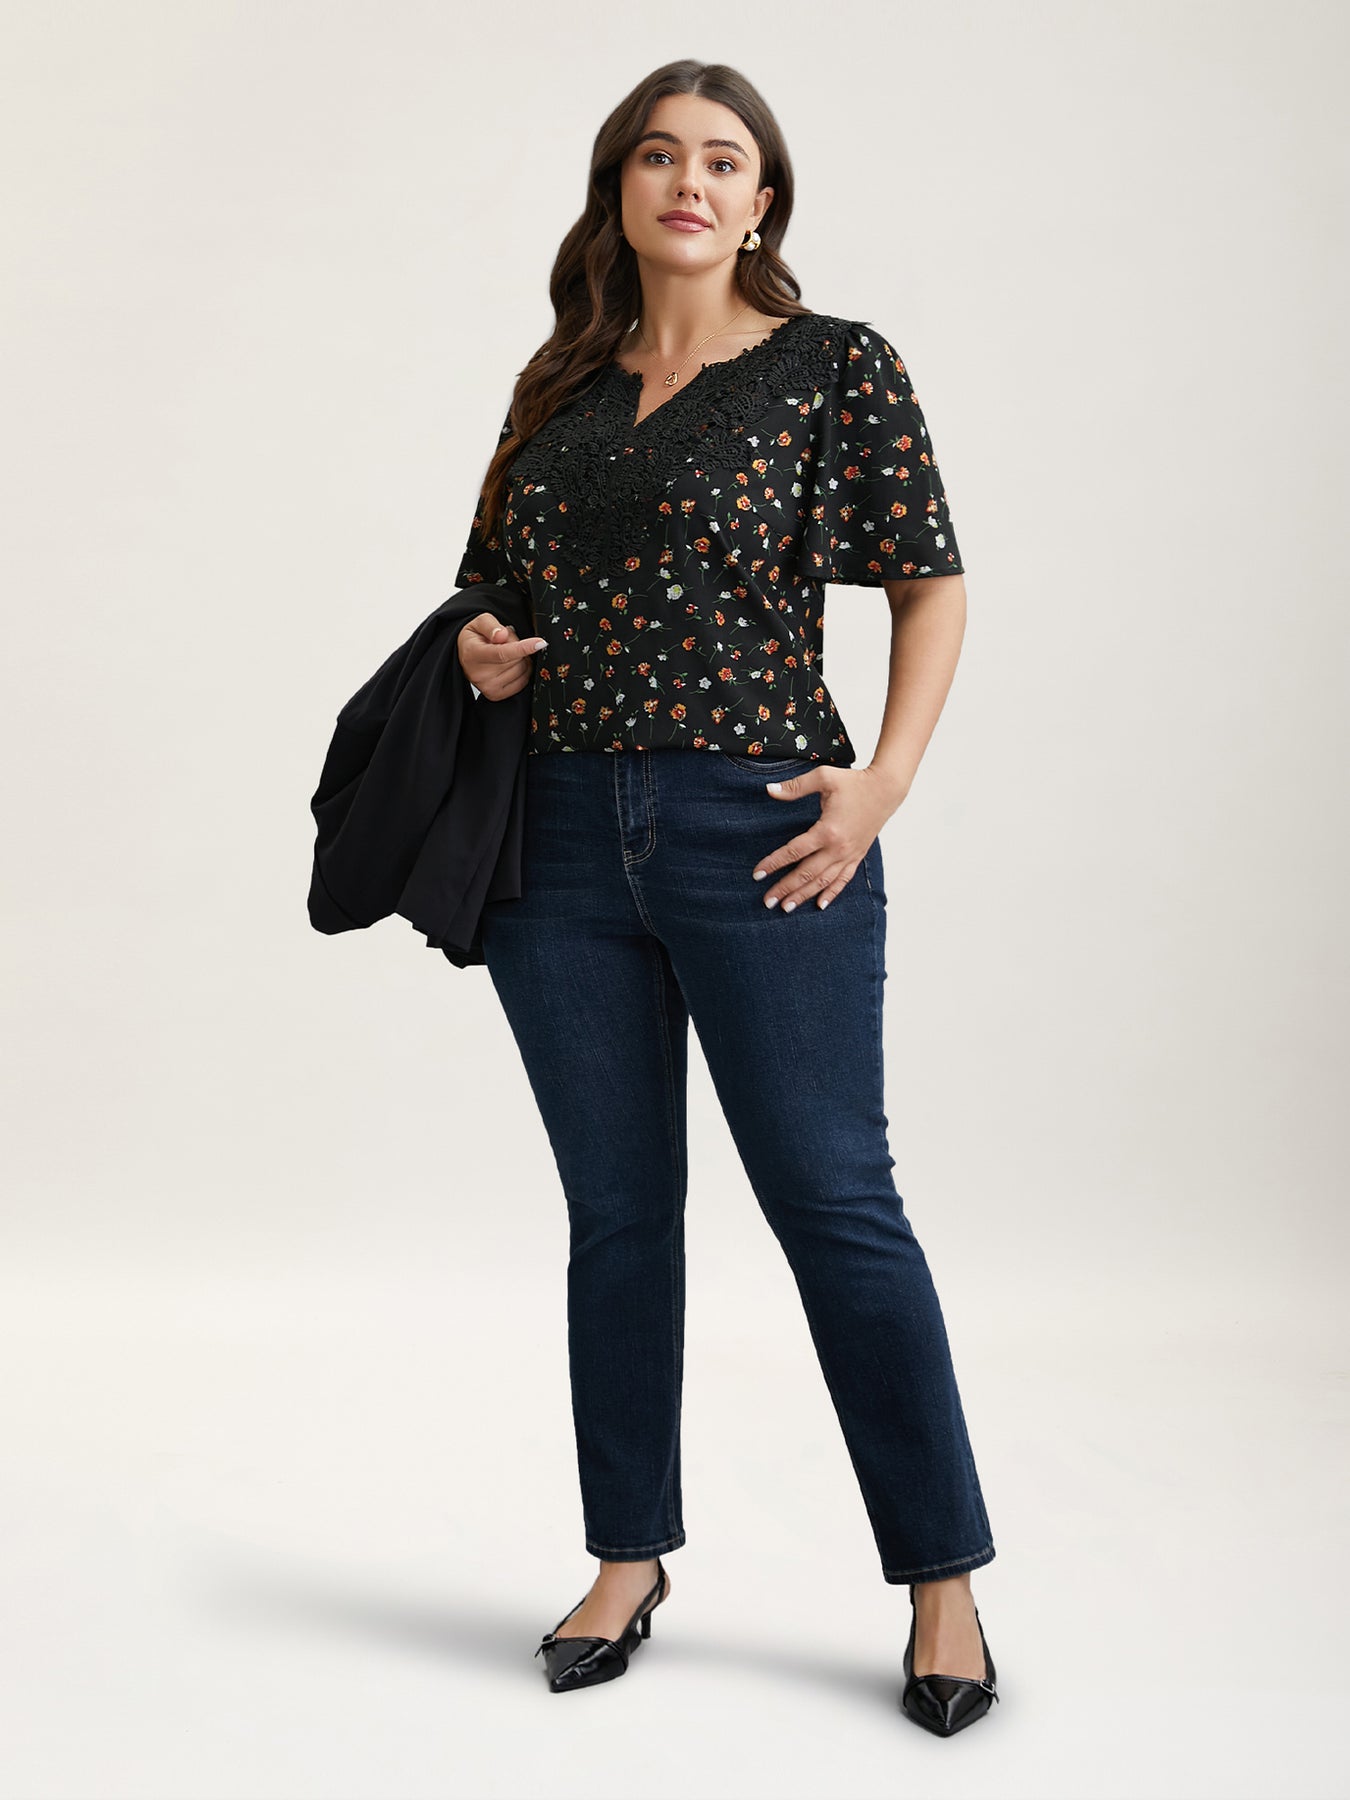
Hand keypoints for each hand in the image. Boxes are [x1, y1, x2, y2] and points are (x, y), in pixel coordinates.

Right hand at [457, 613, 546, 699]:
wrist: (465, 652)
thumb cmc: (474, 637)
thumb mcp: (480, 622)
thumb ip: (491, 625)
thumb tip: (502, 635)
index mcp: (472, 654)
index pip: (502, 653)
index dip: (523, 648)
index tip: (540, 643)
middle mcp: (478, 673)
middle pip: (515, 661)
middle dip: (518, 647)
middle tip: (507, 641)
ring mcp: (486, 686)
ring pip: (520, 671)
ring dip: (521, 659)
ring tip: (507, 652)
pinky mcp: (495, 695)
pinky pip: (521, 683)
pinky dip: (522, 672)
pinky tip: (512, 664)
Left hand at [752, 765, 904, 911]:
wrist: (886, 789)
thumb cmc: (855, 782)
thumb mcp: (823, 778)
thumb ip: (795, 787)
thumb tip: (769, 789)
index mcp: (827, 831)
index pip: (794, 852)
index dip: (773, 863)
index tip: (757, 874)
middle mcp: (838, 848)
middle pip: (806, 873)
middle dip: (785, 889)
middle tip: (767, 901)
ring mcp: (849, 855)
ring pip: (822, 881)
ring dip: (803, 896)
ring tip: (786, 908)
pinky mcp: (857, 856)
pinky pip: (843, 880)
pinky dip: (831, 893)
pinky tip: (820, 905)